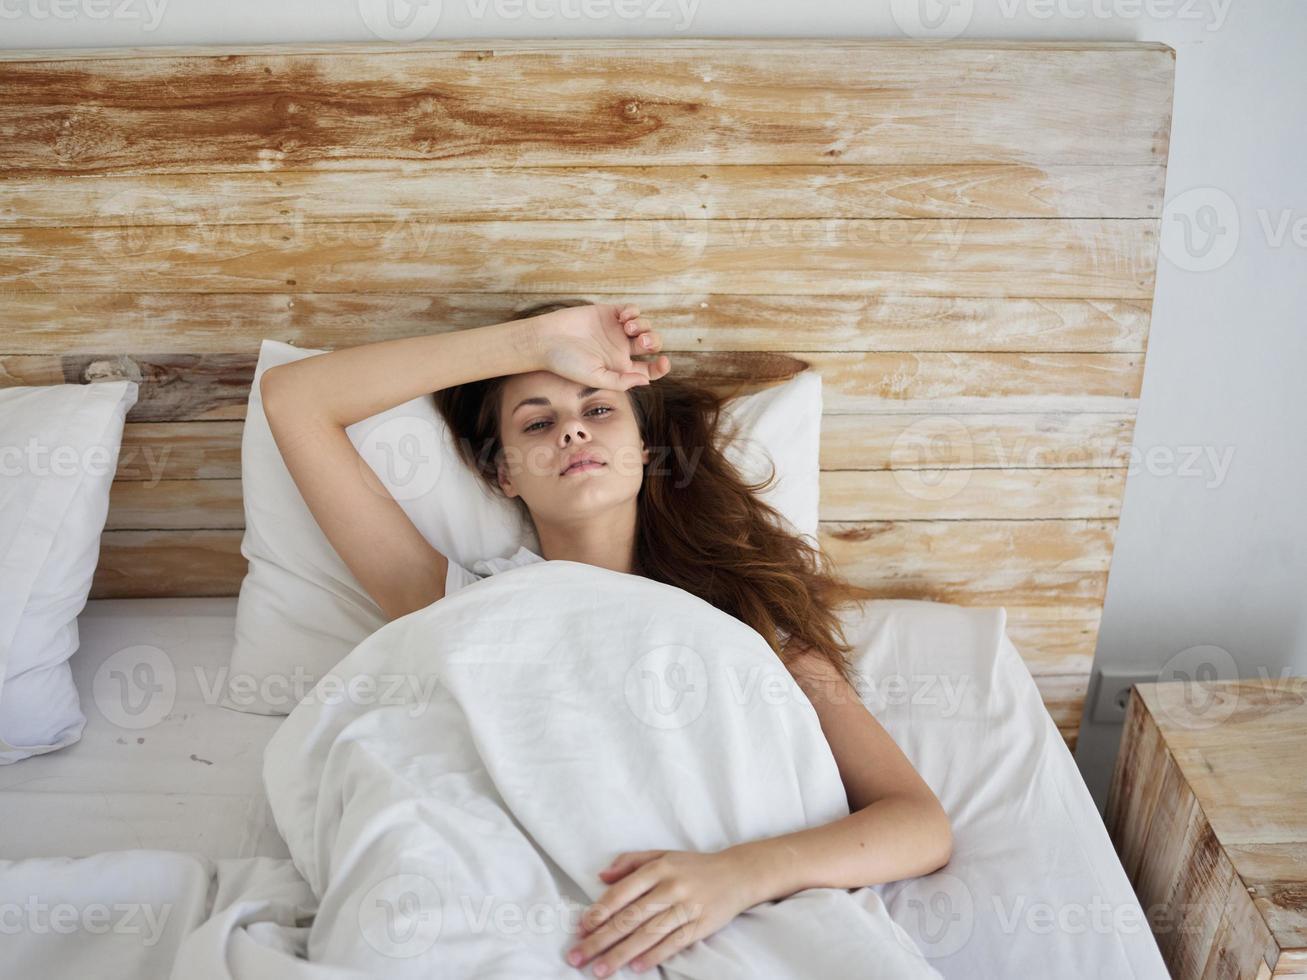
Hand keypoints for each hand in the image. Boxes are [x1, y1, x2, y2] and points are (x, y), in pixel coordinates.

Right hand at [529, 303, 671, 391]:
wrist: (546, 340)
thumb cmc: (566, 363)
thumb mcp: (595, 378)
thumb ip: (621, 381)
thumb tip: (646, 381)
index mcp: (620, 368)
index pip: (648, 369)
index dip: (660, 367)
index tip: (664, 362)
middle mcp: (621, 349)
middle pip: (651, 345)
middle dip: (653, 341)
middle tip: (640, 341)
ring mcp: (616, 331)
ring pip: (644, 326)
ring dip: (643, 325)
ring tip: (627, 327)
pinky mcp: (609, 313)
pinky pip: (632, 310)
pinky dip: (634, 312)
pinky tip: (624, 317)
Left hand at [565, 847, 761, 975]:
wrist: (738, 873)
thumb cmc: (693, 866)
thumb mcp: (662, 855)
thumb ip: (630, 862)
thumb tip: (601, 876)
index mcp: (658, 868)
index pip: (622, 892)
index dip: (599, 912)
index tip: (580, 929)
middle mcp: (670, 887)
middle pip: (630, 918)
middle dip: (601, 940)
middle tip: (578, 956)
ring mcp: (686, 907)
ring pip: (648, 934)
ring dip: (621, 954)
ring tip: (600, 970)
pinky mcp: (701, 925)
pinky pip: (673, 943)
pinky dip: (654, 956)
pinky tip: (636, 968)